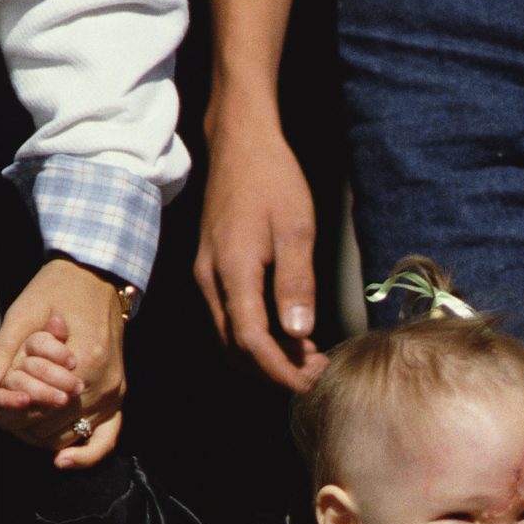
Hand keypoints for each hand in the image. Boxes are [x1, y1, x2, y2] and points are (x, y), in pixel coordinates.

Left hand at [0, 257, 126, 465]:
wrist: (95, 276)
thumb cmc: (56, 291)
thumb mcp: (22, 314)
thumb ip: (1, 351)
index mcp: (81, 365)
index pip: (36, 411)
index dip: (6, 414)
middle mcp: (102, 386)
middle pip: (52, 428)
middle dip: (19, 426)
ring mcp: (113, 394)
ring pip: (71, 437)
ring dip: (40, 436)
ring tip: (15, 422)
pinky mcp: (118, 396)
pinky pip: (106, 438)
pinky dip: (86, 454)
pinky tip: (62, 461)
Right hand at [196, 102, 322, 390]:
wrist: (239, 144)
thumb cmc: (272, 179)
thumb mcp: (296, 228)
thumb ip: (296, 283)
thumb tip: (299, 334)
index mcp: (232, 271)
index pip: (251, 342)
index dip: (280, 370)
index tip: (311, 380)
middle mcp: (210, 280)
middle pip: (236, 349)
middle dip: (274, 370)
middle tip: (317, 370)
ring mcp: (206, 276)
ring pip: (230, 338)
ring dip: (266, 356)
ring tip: (308, 354)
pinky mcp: (210, 271)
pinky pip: (228, 319)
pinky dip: (256, 336)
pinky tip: (287, 331)